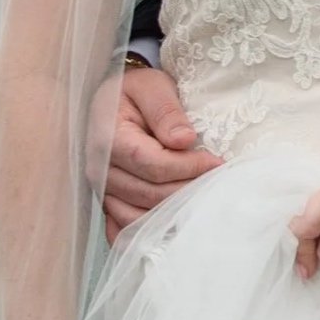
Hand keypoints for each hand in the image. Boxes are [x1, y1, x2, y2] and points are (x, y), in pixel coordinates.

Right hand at [93, 60, 221, 241]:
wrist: (112, 101)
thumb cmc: (135, 91)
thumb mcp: (152, 86)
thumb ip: (166, 111)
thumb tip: (184, 140)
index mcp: (108, 138)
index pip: (152, 164)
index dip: (187, 168)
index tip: (217, 163)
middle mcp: (99, 169)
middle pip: (149, 194)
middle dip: (188, 191)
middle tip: (220, 184)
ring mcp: (102, 189)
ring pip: (139, 216)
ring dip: (173, 214)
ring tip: (204, 203)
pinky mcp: (108, 201)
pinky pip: (123, 228)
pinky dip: (147, 233)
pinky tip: (172, 230)